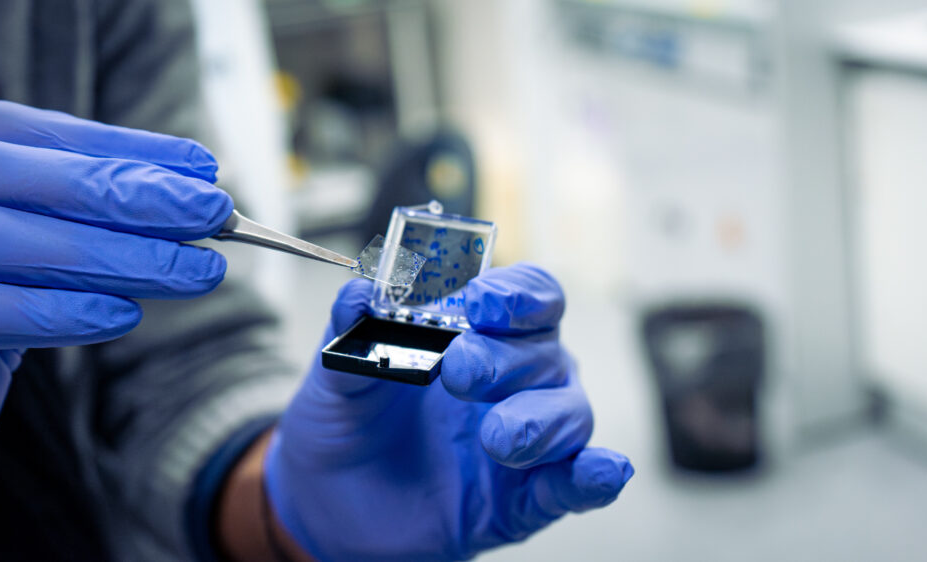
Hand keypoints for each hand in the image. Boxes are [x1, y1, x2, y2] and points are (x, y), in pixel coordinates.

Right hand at [0, 100, 231, 510]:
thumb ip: (52, 238)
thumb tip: (166, 220)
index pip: (17, 134)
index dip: (114, 146)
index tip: (201, 166)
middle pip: (14, 172)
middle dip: (127, 190)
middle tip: (216, 212)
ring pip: (1, 236)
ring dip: (113, 253)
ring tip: (197, 272)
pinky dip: (48, 310)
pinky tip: (120, 318)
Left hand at [265, 263, 632, 560]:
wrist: (328, 497)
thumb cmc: (347, 420)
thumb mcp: (338, 369)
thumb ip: (352, 329)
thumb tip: (359, 291)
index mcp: (483, 333)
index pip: (530, 296)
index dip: (516, 294)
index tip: (480, 302)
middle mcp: (518, 379)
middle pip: (547, 351)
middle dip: (507, 358)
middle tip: (459, 371)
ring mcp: (526, 439)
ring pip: (569, 414)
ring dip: (539, 420)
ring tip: (497, 435)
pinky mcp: (523, 499)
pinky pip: (572, 486)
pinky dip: (592, 478)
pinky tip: (599, 472)